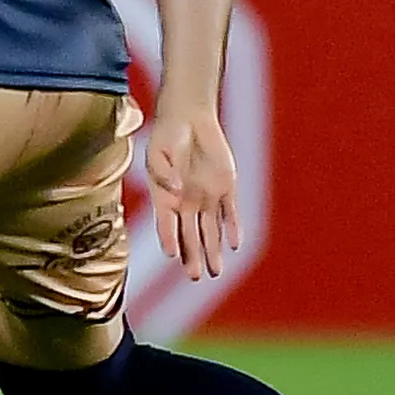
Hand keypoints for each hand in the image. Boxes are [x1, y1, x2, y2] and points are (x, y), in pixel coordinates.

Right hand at [143, 106, 242, 281]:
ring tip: (216, 272)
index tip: (172, 254)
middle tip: (195, 277)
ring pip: (211, 230)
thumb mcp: (160, 151)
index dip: (168, 239)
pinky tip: (235, 244)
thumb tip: (174, 189)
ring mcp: (207, 197)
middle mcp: (186, 203)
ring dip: (213, 250)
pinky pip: (230, 212)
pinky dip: (233, 227)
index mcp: (165, 197)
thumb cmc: (168, 134)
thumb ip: (164, 171)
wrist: (190, 117)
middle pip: (189, 235)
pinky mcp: (226, 188)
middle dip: (193, 257)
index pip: (166, 224)